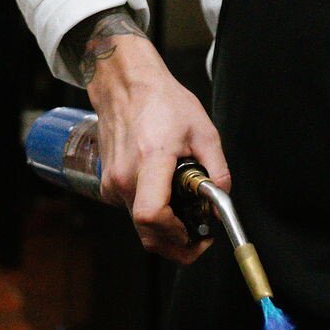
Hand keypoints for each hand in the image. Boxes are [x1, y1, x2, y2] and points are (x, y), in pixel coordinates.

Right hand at [86, 29, 229, 263]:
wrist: (126, 86)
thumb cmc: (163, 102)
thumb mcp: (203, 131)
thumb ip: (216, 169)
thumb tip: (221, 199)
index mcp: (149, 161)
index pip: (152, 215)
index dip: (175, 232)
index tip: (196, 232)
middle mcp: (124, 177)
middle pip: (146, 232)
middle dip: (176, 243)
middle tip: (200, 237)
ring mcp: (112, 184)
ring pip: (139, 226)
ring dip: (164, 230)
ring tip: (187, 215)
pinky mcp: (108, 186)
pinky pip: (131, 211)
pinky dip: (151, 215)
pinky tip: (167, 198)